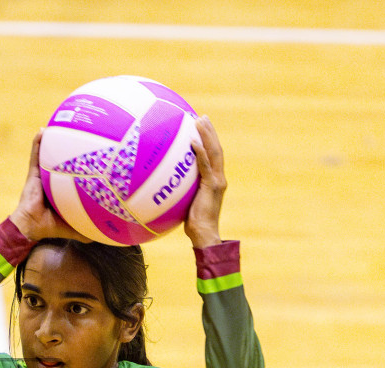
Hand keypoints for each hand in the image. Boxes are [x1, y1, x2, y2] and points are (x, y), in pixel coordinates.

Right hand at [7, 131, 92, 242]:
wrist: (32, 227)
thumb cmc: (51, 228)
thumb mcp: (75, 228)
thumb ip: (89, 229)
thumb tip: (109, 234)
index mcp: (64, 190)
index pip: (75, 174)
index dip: (84, 164)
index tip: (96, 152)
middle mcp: (54, 180)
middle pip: (63, 160)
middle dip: (70, 146)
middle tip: (82, 132)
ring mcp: (42, 175)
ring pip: (49, 154)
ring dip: (53, 139)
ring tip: (61, 123)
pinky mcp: (33, 173)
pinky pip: (35, 155)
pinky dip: (37, 143)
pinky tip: (42, 131)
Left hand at [182, 115, 225, 248]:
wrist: (205, 235)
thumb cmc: (194, 224)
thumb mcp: (186, 203)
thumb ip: (182, 191)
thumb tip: (165, 185)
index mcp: (215, 181)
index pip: (214, 156)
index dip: (209, 140)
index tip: (201, 127)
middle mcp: (219, 178)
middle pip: (217, 149)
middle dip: (210, 131)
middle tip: (202, 117)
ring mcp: (217, 181)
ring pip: (214, 152)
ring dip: (207, 135)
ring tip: (200, 120)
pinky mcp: (212, 186)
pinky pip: (205, 166)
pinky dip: (200, 152)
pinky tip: (193, 142)